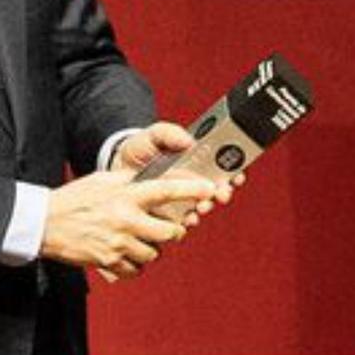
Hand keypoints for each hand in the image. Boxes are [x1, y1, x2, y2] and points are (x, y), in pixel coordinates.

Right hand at [41, 165, 217, 278]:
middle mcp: (125, 220)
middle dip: (173, 231)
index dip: (190, 190)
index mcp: (125, 196)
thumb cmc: (75, 199)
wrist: (44, 223)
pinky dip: (136, 265)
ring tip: (140, 240)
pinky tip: (127, 254)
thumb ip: (131, 180)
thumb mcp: (104, 180)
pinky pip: (137, 270)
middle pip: (169, 232)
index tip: (209, 188)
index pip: (165, 191)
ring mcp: (118, 244)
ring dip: (152, 248)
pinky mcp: (109, 262)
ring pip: (154, 254)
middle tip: (168, 228)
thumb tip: (155, 175)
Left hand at [112, 122, 242, 211]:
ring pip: (204, 206)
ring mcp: (184, 198)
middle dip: (223, 192)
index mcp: (197, 159)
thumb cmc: (139, 150)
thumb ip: (169, 133)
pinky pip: (184, 221)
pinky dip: (188, 221)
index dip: (235, 171)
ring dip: (207, 207)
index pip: (224, 166)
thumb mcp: (153, 135)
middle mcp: (195, 180)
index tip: (237, 175)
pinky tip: (186, 219)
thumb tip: (189, 140)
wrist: (116, 170)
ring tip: (202, 207)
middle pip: (218, 189)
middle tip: (221, 193)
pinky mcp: (171, 214)